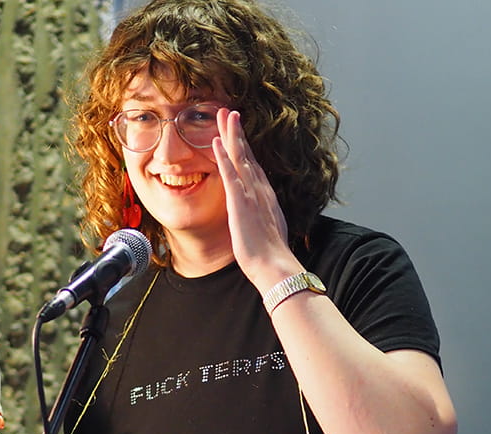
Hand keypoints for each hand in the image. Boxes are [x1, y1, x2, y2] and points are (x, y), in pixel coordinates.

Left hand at [212, 108, 300, 290]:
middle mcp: (260, 189)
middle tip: (228, 110)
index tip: (236, 130)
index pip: (252, 164)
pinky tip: (216, 142)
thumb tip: (258, 215)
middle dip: (236, 131)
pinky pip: (230, 174)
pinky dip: (224, 156)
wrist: (275, 266)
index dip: (244, 145)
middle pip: (246, 153)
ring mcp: (251, 194)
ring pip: (239, 157)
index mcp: (265, 196)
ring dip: (230, 134)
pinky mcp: (241, 203)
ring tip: (222, 114)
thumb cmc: (270, 254)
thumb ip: (261, 216)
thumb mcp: (267, 228)